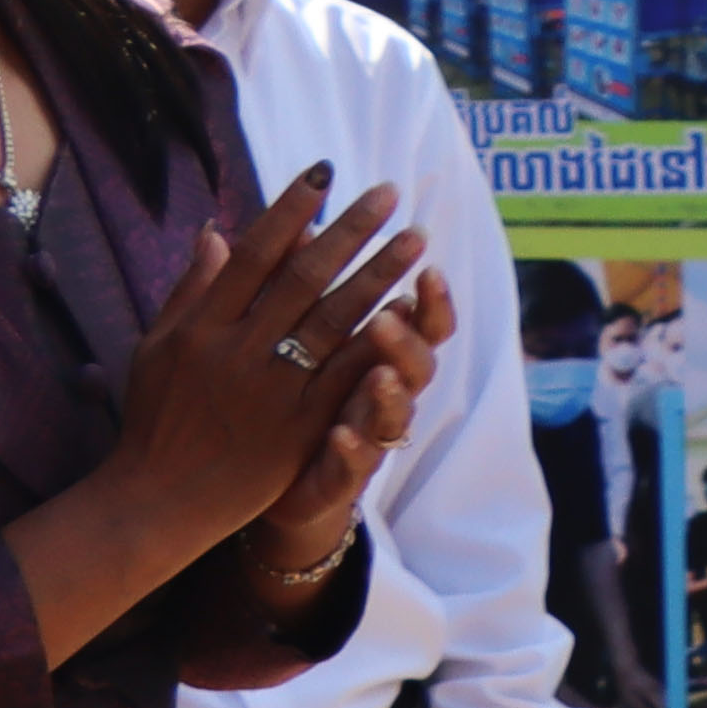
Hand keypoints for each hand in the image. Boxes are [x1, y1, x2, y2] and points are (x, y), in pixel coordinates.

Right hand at [107, 172, 426, 567]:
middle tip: (390, 193)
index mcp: (201, 326)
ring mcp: (272, 388)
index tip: (324, 173)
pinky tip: (412, 313)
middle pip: (303, 278)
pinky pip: (346, 375)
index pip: (253, 254)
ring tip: (416, 239)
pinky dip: (378, 343)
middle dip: (350, 231)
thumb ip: (192, 290)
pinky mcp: (300, 425)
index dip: (290, 210)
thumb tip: (215, 230)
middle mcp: (237, 350)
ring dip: (380, 276)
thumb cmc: (158, 418)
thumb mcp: (159, 347)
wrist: (160, 498)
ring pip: (334, 320)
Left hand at [244, 266, 449, 593]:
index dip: (429, 295)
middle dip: (410, 336)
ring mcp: (366, 437)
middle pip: (419, 363)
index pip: (419, 320)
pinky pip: (354, 467)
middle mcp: (383, 395)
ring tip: (380, 376)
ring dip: (390, 393)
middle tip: (394, 311)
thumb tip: (296, 224)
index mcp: (376, 357)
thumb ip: (297, 285)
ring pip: (394, 414)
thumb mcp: (294, 337)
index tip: (427, 259)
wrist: (277, 483)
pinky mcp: (340, 478)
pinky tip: (340, 435)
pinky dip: (351, 450)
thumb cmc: (292, 400)